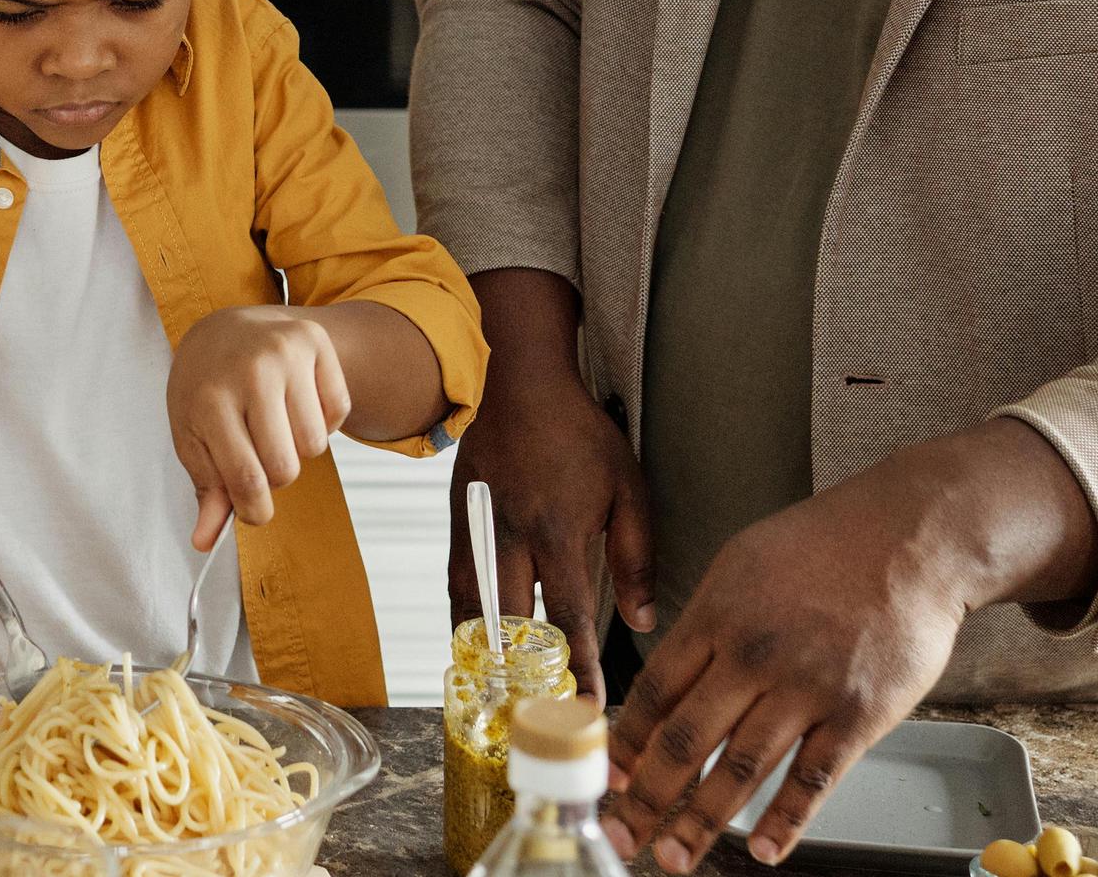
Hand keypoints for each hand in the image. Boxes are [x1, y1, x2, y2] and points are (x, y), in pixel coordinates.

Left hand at [168, 305, 348, 547]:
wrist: (225, 325)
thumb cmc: (204, 388)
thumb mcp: (192, 435)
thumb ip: (207, 487)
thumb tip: (206, 541)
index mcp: (210, 399)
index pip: (246, 478)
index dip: (255, 510)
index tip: (255, 512)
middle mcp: (252, 371)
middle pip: (286, 467)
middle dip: (275, 477)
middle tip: (260, 456)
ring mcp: (287, 352)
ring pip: (316, 444)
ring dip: (298, 448)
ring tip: (276, 425)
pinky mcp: (316, 341)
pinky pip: (340, 412)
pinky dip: (323, 422)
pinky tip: (297, 404)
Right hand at [446, 270, 654, 699]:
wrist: (525, 382)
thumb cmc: (583, 433)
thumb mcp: (628, 488)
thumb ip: (636, 556)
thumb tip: (642, 619)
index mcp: (560, 531)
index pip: (569, 615)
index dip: (580, 666)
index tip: (588, 706)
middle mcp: (513, 535)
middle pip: (511, 623)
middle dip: (522, 675)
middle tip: (532, 717)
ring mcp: (478, 527)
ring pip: (472, 606)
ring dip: (482, 654)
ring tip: (492, 697)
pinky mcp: (457, 517)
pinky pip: (455, 578)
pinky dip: (461, 617)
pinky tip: (469, 644)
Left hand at [603, 421, 1097, 869]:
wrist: (913, 536)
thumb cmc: (827, 542)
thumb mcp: (744, 560)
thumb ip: (705, 620)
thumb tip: (669, 676)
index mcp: (719, 615)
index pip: (655, 692)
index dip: (625, 743)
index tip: (606, 777)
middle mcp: (754, 655)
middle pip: (686, 740)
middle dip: (647, 797)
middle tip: (623, 835)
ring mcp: (807, 687)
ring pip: (742, 770)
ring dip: (702, 823)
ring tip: (675, 859)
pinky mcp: (859, 713)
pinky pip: (813, 779)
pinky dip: (785, 821)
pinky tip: (764, 851)